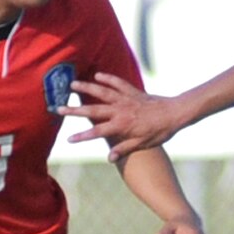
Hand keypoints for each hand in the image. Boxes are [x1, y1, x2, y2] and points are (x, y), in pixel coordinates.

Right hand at [64, 72, 183, 162]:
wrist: (175, 113)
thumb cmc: (160, 131)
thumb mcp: (143, 144)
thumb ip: (124, 149)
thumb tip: (108, 158)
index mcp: (122, 126)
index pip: (97, 132)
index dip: (82, 137)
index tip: (68, 140)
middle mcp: (120, 111)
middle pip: (93, 110)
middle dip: (74, 110)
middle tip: (58, 108)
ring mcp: (126, 99)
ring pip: (102, 92)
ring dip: (86, 88)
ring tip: (71, 84)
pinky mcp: (133, 91)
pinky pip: (118, 83)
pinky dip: (108, 78)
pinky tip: (98, 75)